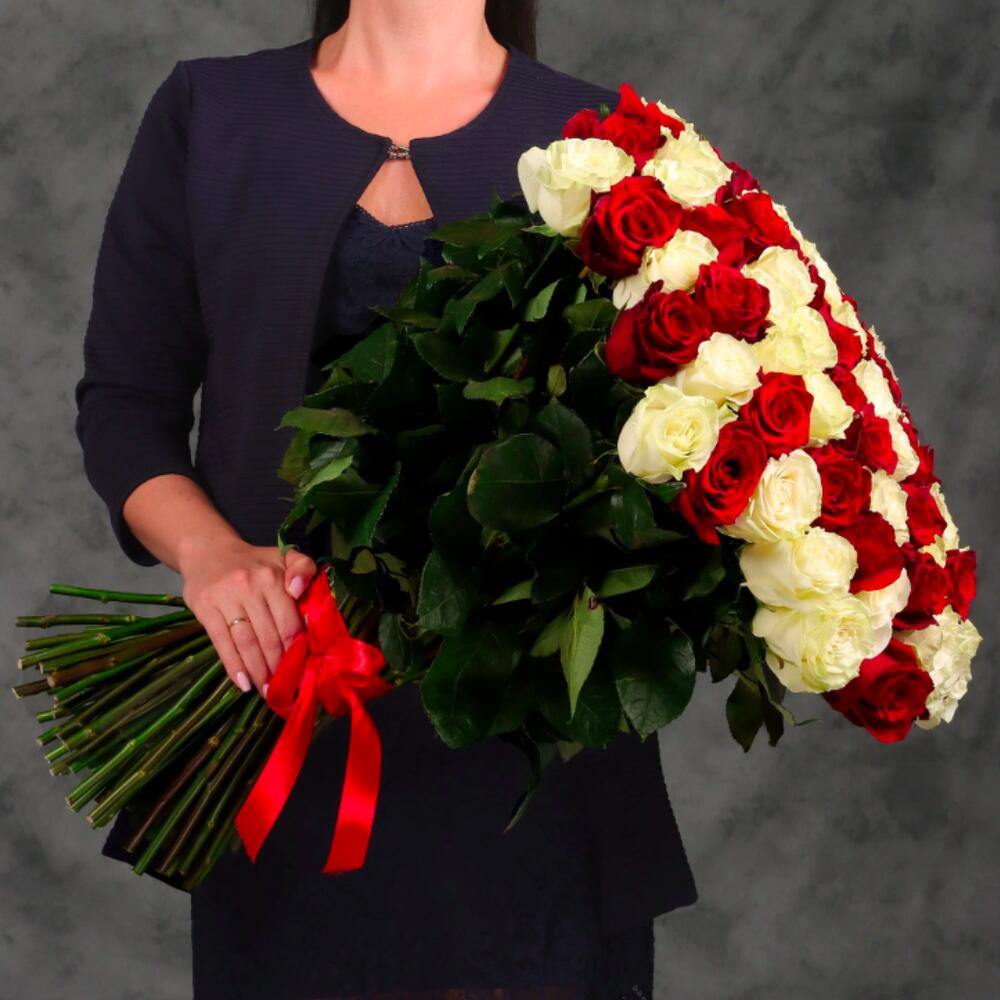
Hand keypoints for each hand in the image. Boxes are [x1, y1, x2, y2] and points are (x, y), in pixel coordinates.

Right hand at [178, 536, 317, 695]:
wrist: (208, 550)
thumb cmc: (254, 562)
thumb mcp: (284, 556)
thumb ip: (304, 569)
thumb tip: (300, 592)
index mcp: (273, 578)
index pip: (289, 621)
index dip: (297, 650)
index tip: (304, 670)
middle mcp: (250, 587)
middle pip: (269, 636)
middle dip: (279, 666)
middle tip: (287, 688)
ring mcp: (225, 598)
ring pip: (247, 642)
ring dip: (259, 671)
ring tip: (268, 692)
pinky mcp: (205, 608)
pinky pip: (222, 642)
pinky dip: (233, 666)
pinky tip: (243, 683)